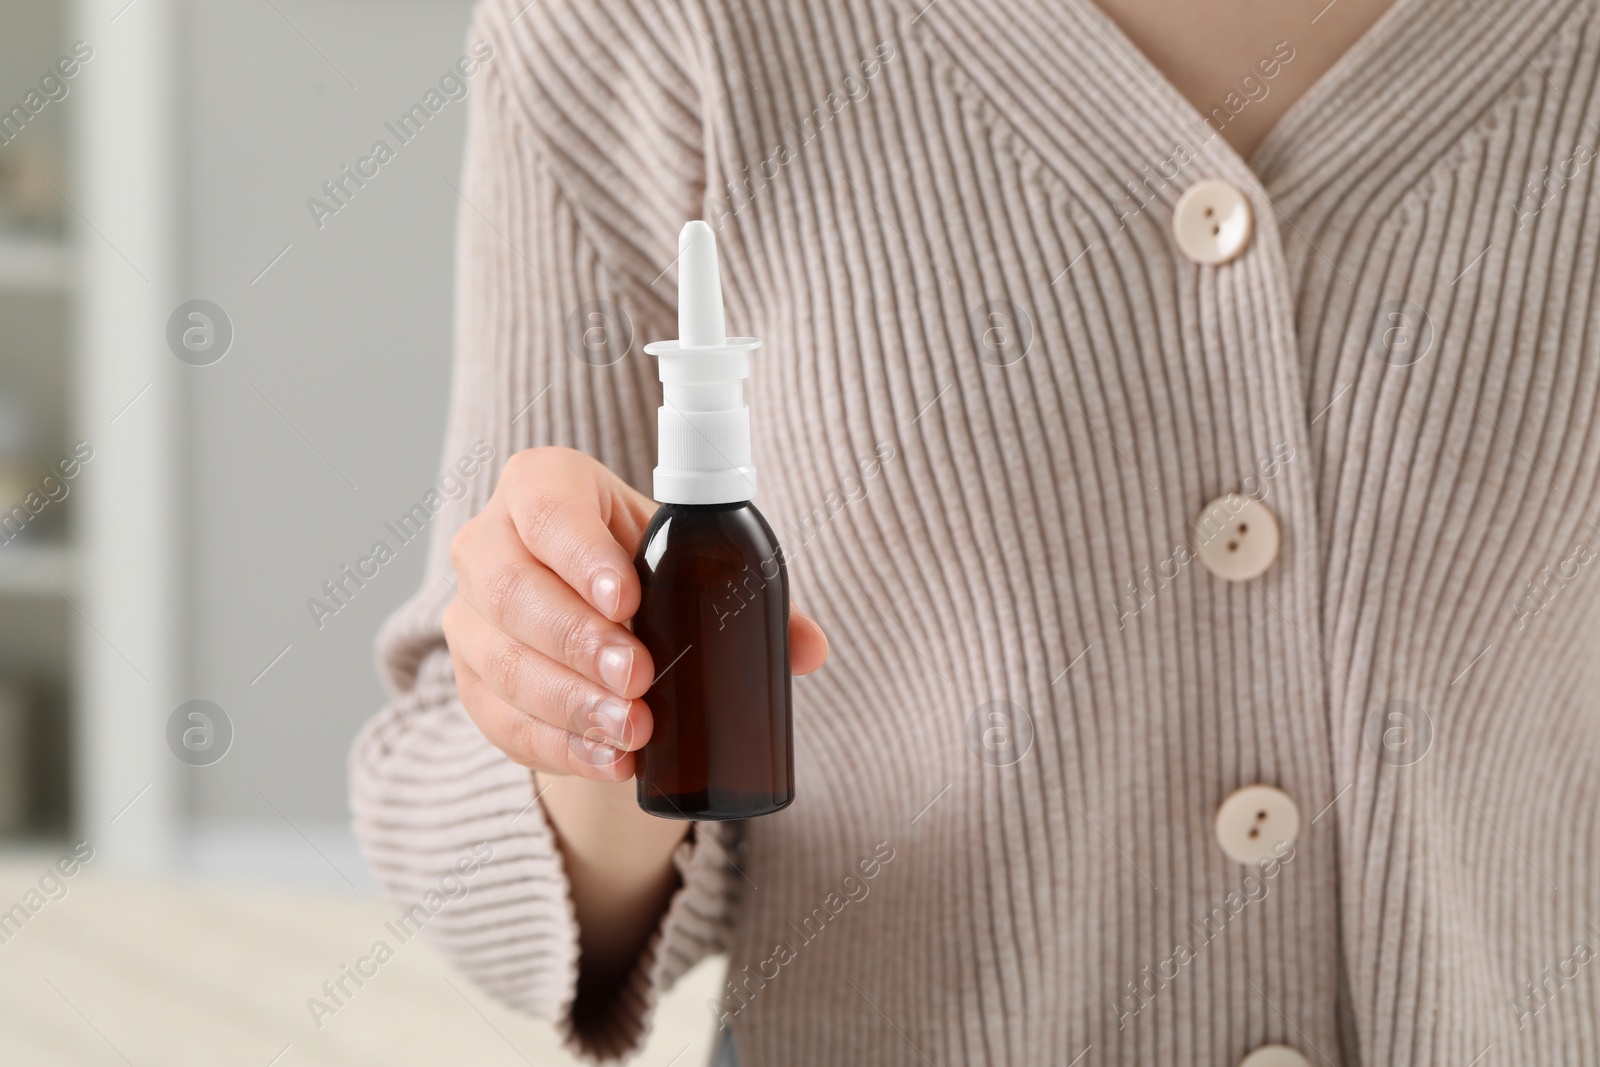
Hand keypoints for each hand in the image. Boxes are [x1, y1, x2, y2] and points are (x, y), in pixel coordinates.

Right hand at [444, 446, 828, 783]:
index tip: (629, 599)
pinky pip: (498, 719)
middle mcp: (490, 541)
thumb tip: (809, 647)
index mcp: (543, 486)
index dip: (579, 552)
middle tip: (639, 678)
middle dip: (577, 641)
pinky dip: (557, 745)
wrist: (597, 617)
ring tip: (633, 730)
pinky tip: (609, 760)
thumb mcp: (689, 563)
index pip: (543, 504)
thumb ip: (751, 597)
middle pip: (511, 588)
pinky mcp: (471, 680)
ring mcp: (470, 614)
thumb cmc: (648, 569)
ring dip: (568, 702)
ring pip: (499, 659)